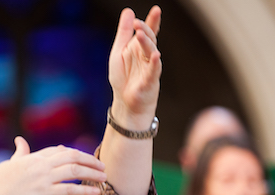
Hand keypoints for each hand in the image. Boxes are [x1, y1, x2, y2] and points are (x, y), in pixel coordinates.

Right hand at [0, 137, 106, 194]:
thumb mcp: (9, 164)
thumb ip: (20, 153)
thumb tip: (20, 141)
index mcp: (33, 158)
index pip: (59, 151)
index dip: (74, 153)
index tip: (84, 158)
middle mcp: (41, 165)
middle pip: (72, 156)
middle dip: (89, 160)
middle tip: (102, 166)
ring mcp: (43, 178)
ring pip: (74, 170)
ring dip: (92, 173)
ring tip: (104, 178)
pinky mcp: (45, 193)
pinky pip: (70, 189)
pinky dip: (86, 190)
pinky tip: (97, 192)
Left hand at [108, 6, 161, 127]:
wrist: (126, 103)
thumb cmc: (123, 79)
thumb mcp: (118, 52)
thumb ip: (124, 33)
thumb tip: (129, 11)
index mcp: (138, 48)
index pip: (148, 32)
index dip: (152, 21)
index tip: (156, 10)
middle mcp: (146, 57)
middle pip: (149, 40)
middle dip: (145, 31)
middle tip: (138, 23)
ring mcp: (150, 69)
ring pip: (151, 53)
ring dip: (147, 44)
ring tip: (141, 34)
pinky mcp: (149, 82)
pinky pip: (153, 72)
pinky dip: (154, 64)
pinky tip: (156, 56)